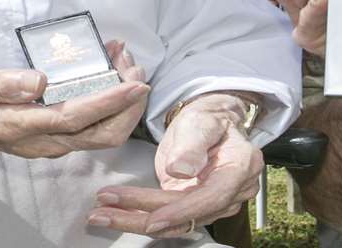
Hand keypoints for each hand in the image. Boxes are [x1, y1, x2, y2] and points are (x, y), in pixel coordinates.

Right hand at [0, 41, 147, 158]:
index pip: (78, 118)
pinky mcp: (49, 138)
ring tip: (121, 60)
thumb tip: (40, 81)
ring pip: (100, 133)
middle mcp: (41, 142)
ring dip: (120, 102)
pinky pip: (89, 127)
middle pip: (102, 135)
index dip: (111, 102)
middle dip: (127, 103)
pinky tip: (104, 73)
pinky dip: (107, 102)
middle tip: (131, 63)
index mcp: (21, 127)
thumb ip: (0, 84)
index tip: (135, 82)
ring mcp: (47, 144)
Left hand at [89, 92, 263, 237]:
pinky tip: (113, 214)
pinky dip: (138, 217)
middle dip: (144, 217)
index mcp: (241, 167)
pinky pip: (167, 219)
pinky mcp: (193, 207)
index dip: (182, 211)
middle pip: (189, 215)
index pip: (213, 197)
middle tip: (105, 211)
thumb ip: (192, 145)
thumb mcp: (200, 121)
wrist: (208, 123)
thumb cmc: (207, 118)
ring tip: (100, 215)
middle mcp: (233, 192)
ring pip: (175, 223)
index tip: (152, 219)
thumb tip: (181, 171)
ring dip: (135, 221)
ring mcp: (213, 204)